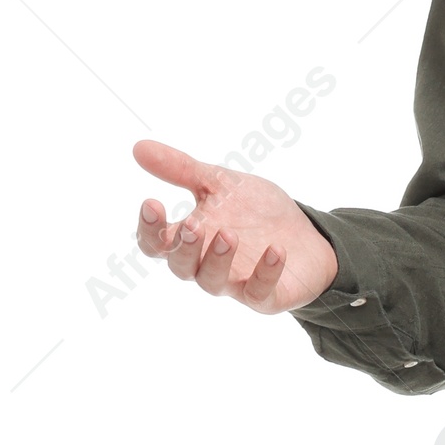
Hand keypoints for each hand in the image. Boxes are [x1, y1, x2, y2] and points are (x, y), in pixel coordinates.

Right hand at [131, 140, 338, 312]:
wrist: (306, 236)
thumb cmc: (255, 213)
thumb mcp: (219, 183)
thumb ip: (182, 170)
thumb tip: (138, 147)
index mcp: (191, 239)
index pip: (157, 243)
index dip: (150, 229)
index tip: (152, 203)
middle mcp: (206, 264)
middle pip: (181, 267)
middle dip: (184, 247)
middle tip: (193, 224)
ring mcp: (235, 283)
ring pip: (212, 282)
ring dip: (217, 259)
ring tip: (228, 234)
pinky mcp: (265, 296)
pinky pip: (260, 292)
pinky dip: (266, 273)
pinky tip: (275, 250)